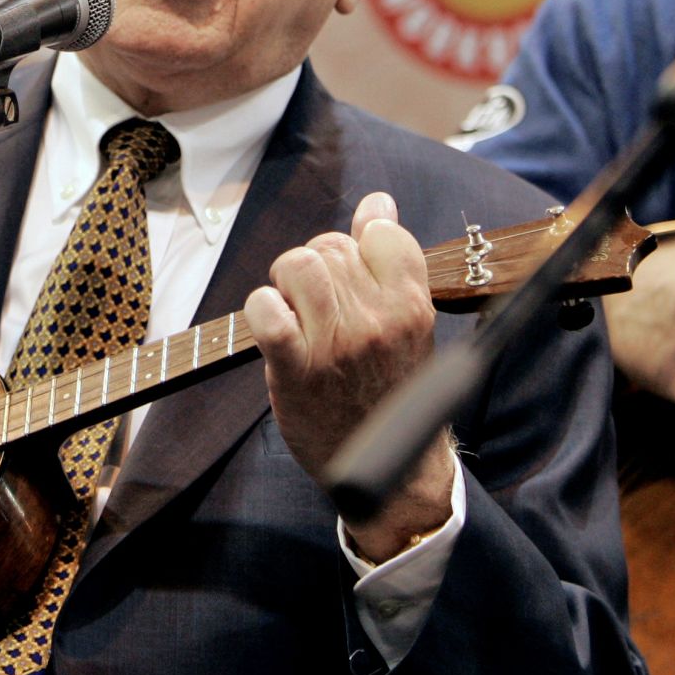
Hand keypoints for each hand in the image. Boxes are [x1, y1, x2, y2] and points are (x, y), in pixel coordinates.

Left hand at [244, 191, 453, 562]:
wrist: (386, 471)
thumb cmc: (388, 388)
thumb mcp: (405, 323)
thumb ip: (392, 260)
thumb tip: (379, 202)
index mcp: (413, 306)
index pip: (380, 233)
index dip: (356, 244)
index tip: (350, 276)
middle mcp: (380, 321)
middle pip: (330, 247)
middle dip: (315, 266)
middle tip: (316, 305)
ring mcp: (339, 344)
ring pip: (299, 264)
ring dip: (286, 282)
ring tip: (293, 310)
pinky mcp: (298, 368)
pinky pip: (267, 309)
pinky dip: (261, 309)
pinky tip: (272, 327)